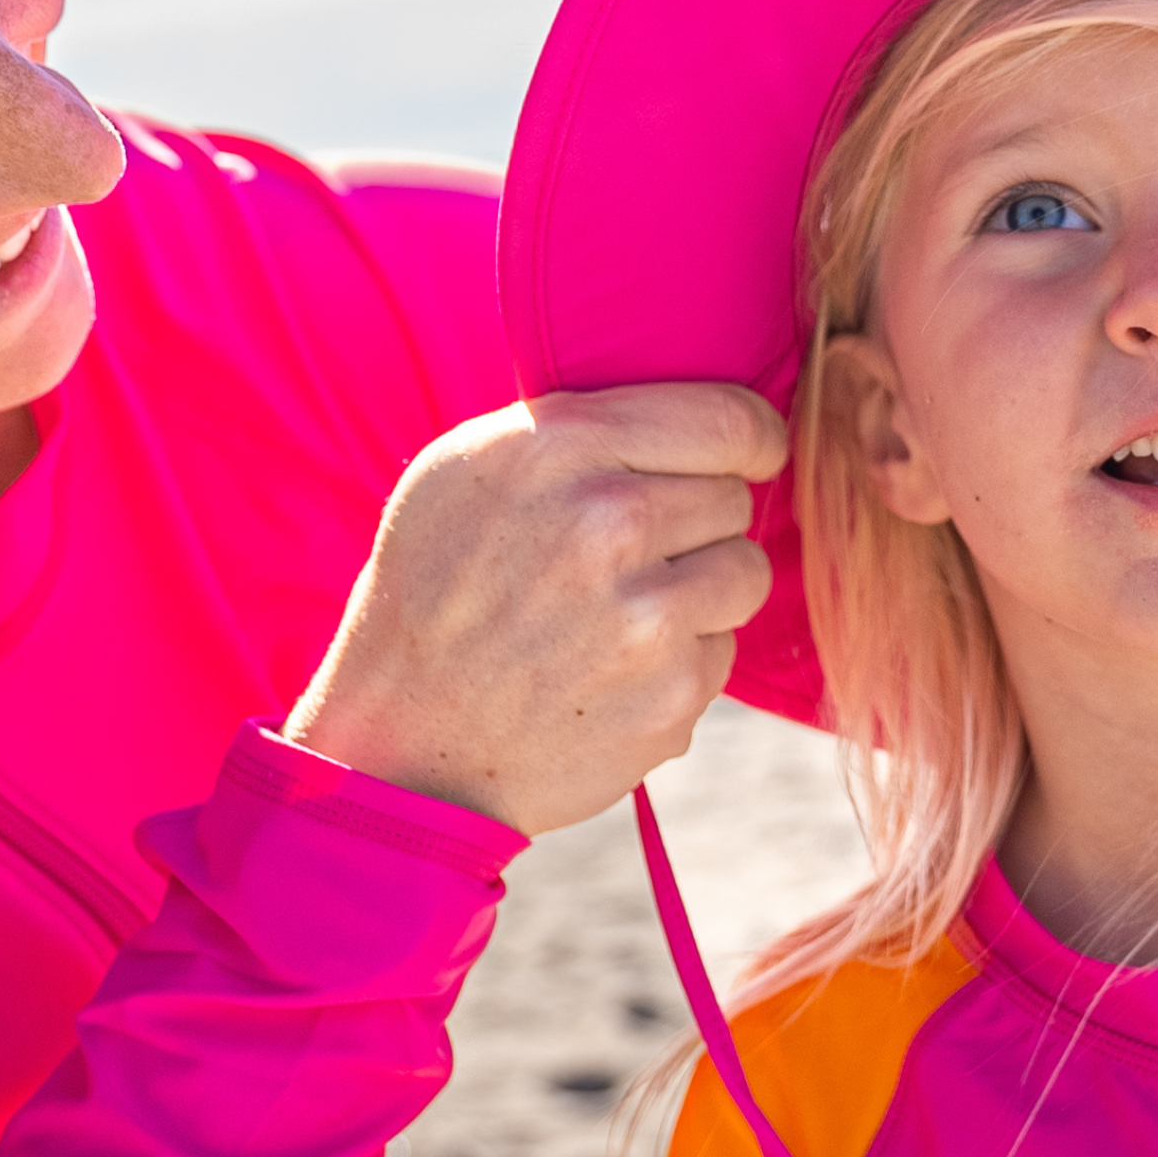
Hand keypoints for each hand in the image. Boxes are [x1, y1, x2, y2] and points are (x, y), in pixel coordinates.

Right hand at [287, 385, 785, 835]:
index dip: (755, 436)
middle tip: (634, 553)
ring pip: (746, 572)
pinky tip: (610, 672)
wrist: (401, 743)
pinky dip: (681, 662)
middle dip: (700, 521)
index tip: (755, 452)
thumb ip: (579, 429)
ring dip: (704, 590)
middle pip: (734, 497)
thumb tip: (692, 413)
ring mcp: (647, 616)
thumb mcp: (470, 469)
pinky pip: (722, 652)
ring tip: (624, 612)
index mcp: (560, 447)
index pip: (726, 418)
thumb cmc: (432, 591)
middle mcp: (610, 522)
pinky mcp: (672, 695)